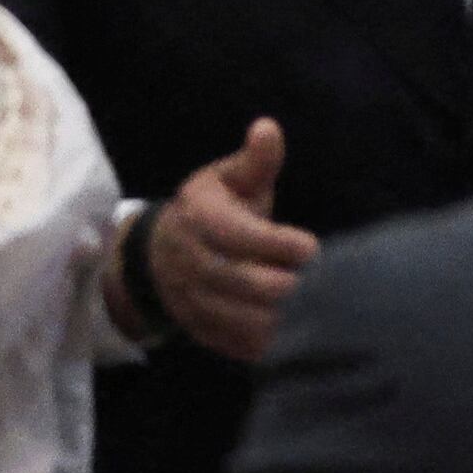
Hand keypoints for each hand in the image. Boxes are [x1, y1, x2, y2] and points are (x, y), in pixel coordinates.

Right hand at [144, 119, 317, 363]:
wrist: (158, 254)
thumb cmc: (212, 211)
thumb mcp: (229, 180)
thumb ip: (255, 162)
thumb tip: (268, 127)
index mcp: (197, 217)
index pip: (239, 236)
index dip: (281, 246)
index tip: (310, 247)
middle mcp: (186, 259)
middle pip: (243, 282)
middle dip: (286, 284)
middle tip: (314, 281)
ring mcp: (189, 298)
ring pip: (241, 318)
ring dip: (280, 316)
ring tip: (308, 306)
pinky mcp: (199, 328)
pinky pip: (236, 345)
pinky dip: (266, 342)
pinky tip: (288, 329)